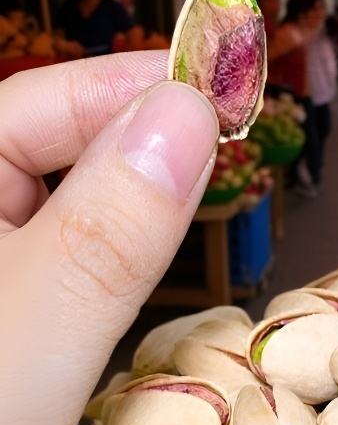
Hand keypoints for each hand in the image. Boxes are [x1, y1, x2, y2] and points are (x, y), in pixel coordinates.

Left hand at [0, 51, 218, 424]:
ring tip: (200, 188)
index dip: (139, 85)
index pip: (41, 102)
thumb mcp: (33, 339)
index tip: (226, 86)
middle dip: (143, 139)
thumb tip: (186, 112)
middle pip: (54, 146)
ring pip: (65, 204)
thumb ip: (108, 230)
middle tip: (229, 139)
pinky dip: (114, 250)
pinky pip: (66, 258)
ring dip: (134, 195)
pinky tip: (144, 260)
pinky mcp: (3, 314)